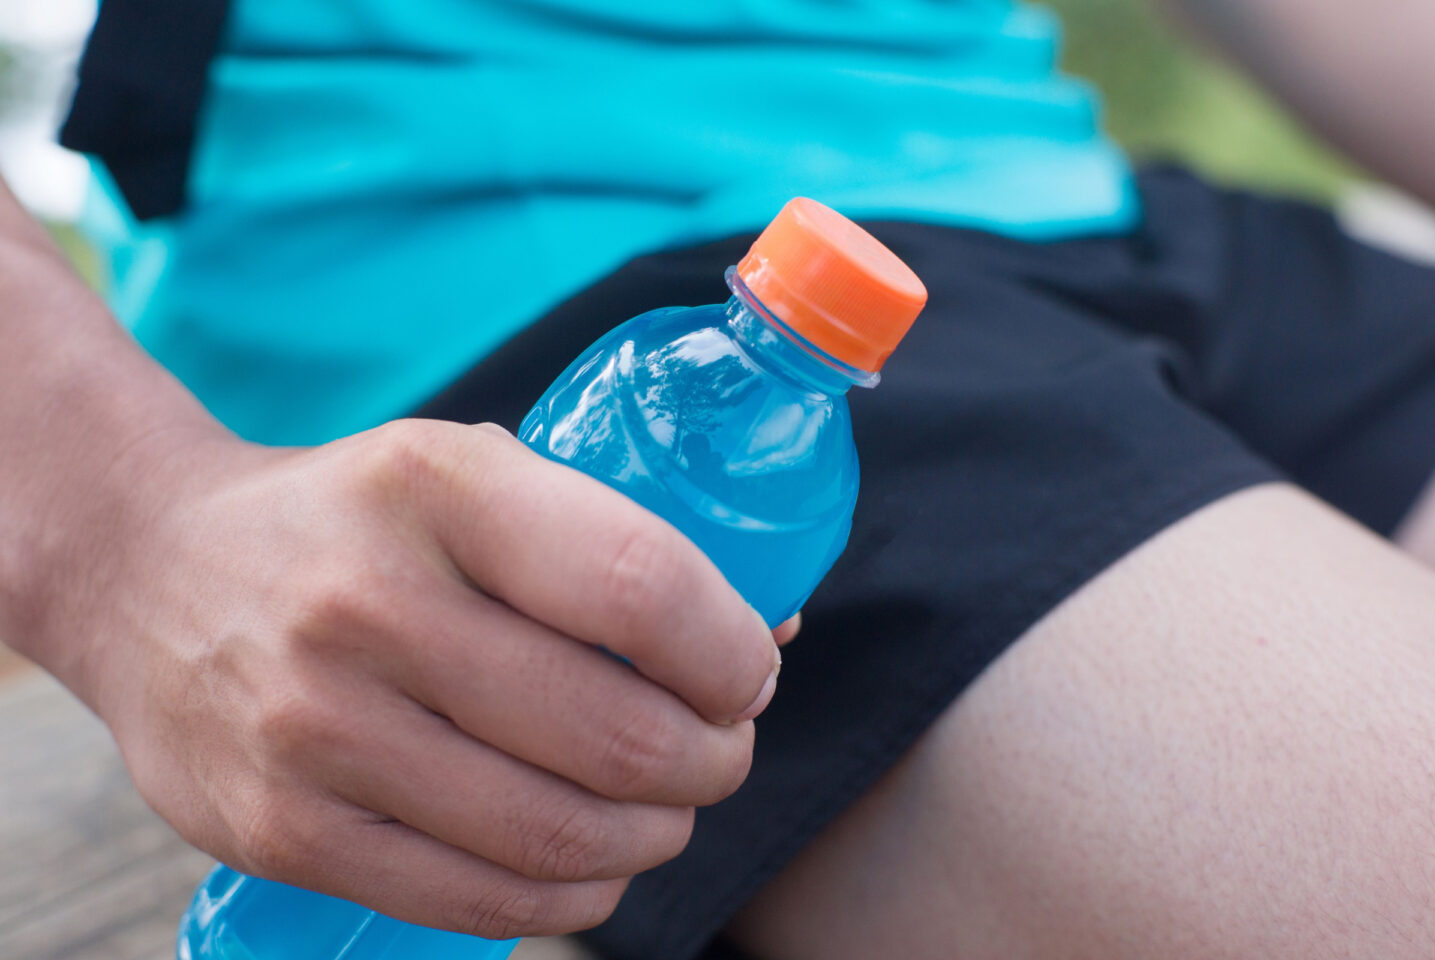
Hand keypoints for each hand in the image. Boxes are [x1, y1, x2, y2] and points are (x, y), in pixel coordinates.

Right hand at [42, 419, 782, 937]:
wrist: (149, 570)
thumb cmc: (358, 518)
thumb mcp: (472, 472)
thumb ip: (610, 538)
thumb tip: (774, 626)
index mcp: (436, 486)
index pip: (638, 587)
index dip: (728, 651)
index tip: (750, 674)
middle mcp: (366, 603)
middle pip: (614, 733)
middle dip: (713, 759)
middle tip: (723, 749)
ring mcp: (313, 726)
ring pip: (556, 833)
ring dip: (656, 835)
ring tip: (670, 807)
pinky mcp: (279, 829)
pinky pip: (474, 900)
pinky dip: (572, 897)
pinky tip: (596, 866)